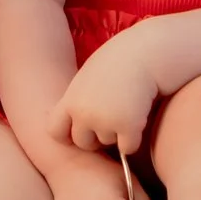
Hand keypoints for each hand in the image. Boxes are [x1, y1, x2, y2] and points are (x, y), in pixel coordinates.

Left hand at [56, 37, 161, 153]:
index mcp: (71, 99)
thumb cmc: (119, 60)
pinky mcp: (128, 127)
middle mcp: (84, 114)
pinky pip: (128, 148)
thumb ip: (81, 100)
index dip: (68, 134)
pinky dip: (135, 139)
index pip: (55, 131)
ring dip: (118, 133)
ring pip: (109, 143)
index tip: (81, 129)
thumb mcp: (89, 76)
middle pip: (83, 143)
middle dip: (96, 137)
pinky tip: (139, 117)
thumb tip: (81, 124)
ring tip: (128, 107)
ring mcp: (105, 122)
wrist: (145, 52)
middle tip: (112, 118)